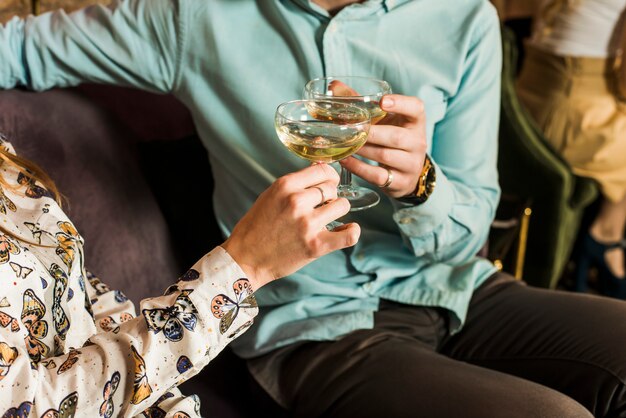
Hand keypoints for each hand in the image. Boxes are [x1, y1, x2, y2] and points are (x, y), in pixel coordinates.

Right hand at [221, 164, 359, 289]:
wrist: (245, 258)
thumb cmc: (256, 227)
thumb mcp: (270, 196)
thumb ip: (295, 183)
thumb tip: (322, 167)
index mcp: (284, 186)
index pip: (322, 170)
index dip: (329, 175)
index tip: (329, 182)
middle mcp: (296, 202)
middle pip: (332, 187)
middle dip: (330, 195)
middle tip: (321, 206)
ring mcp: (307, 224)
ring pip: (342, 205)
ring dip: (337, 211)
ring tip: (328, 218)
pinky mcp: (315, 245)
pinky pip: (349, 235)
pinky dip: (352, 231)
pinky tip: (347, 230)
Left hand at [339, 94, 427, 197]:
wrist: (407, 172)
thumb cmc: (391, 138)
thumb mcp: (384, 120)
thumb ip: (362, 103)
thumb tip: (334, 86)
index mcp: (415, 122)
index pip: (416, 108)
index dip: (401, 103)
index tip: (382, 101)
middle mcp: (418, 142)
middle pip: (397, 136)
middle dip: (371, 133)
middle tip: (350, 129)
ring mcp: (411, 163)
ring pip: (385, 156)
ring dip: (362, 150)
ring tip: (344, 144)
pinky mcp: (400, 182)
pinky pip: (378, 176)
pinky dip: (358, 168)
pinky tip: (345, 160)